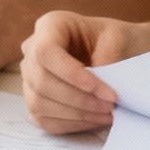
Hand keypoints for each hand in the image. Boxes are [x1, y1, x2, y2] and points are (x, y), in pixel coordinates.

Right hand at [19, 11, 149, 134]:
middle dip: (79, 99)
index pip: (46, 52)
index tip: (103, 90)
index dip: (71, 74)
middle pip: (41, 81)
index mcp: (51, 26)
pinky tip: (95, 119)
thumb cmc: (117, 41)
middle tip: (110, 105)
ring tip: (107, 113)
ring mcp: (30, 78)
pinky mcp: (35, 101)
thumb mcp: (118, 40)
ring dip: (77, 114)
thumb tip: (97, 91)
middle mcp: (32, 50)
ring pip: (39, 103)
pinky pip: (44, 120)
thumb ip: (105, 61)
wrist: (119, 52)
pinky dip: (71, 124)